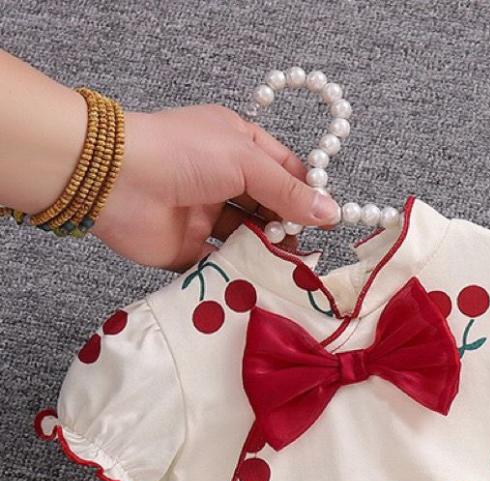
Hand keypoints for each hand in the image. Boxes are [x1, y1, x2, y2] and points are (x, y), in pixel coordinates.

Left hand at [93, 104, 339, 270]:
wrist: (114, 179)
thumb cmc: (182, 154)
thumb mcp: (247, 162)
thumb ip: (289, 191)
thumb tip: (331, 213)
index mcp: (237, 145)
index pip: (285, 170)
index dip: (307, 194)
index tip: (327, 220)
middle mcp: (223, 179)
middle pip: (270, 208)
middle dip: (289, 227)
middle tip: (305, 249)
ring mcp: (205, 215)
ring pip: (249, 238)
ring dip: (268, 252)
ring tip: (287, 269)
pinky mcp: (188, 249)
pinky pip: (222, 265)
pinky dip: (240, 274)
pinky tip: (261, 283)